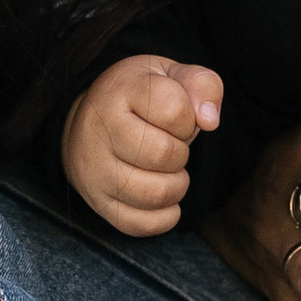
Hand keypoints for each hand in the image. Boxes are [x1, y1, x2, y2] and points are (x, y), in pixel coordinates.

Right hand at [62, 55, 223, 237]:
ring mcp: (93, 170)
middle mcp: (98, 130)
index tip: (176, 116)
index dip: (189, 117)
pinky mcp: (97, 203)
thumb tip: (210, 121)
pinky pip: (142, 225)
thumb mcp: (172, 76)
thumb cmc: (141, 97)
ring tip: (168, 170)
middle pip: (165, 155)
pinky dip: (165, 215)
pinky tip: (162, 194)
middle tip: (171, 145)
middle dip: (182, 153)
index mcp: (119, 91)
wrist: (91, 121)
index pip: (174, 111)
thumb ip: (202, 86)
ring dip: (177, 185)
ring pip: (156, 194)